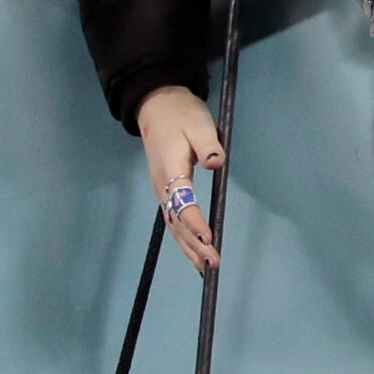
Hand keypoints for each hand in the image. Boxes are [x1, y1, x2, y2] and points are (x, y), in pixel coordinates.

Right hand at [137, 83, 225, 271]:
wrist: (158, 107)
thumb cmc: (181, 115)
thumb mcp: (199, 123)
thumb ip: (208, 144)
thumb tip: (216, 162)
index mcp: (170, 169)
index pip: (182, 202)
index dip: (195, 222)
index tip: (208, 238)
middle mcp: (162, 185)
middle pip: (176, 221)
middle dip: (194, 244)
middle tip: (213, 263)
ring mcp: (162, 189)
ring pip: (174, 225)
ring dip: (189, 247)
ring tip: (205, 267)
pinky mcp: (166, 190)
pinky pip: (174, 220)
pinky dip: (184, 238)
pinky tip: (195, 251)